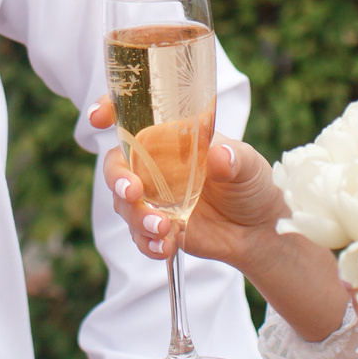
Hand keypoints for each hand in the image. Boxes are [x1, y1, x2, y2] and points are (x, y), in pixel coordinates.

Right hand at [90, 96, 284, 268]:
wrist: (259, 228)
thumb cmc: (251, 183)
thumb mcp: (249, 165)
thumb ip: (234, 159)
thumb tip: (220, 155)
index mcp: (171, 138)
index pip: (132, 119)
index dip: (109, 111)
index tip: (98, 117)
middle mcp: (155, 166)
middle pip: (117, 166)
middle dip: (118, 179)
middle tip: (134, 192)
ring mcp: (154, 198)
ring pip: (124, 204)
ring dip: (137, 217)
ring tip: (163, 229)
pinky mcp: (158, 227)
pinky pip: (140, 236)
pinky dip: (147, 243)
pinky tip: (164, 247)